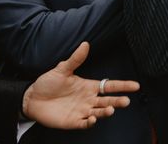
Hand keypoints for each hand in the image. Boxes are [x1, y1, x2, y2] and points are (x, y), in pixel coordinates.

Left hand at [22, 42, 139, 128]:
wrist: (32, 98)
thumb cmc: (48, 82)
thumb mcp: (62, 69)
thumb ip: (75, 59)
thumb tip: (85, 44)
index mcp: (89, 86)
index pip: (110, 86)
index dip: (123, 86)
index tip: (136, 86)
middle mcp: (88, 99)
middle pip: (108, 100)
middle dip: (118, 101)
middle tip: (126, 101)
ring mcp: (82, 111)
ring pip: (99, 112)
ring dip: (106, 112)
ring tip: (110, 109)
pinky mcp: (73, 122)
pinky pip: (85, 123)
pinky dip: (90, 122)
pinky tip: (92, 118)